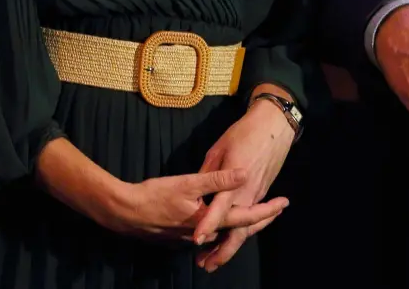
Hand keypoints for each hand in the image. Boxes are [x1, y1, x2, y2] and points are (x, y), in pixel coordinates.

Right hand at [98, 168, 284, 242]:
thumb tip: (244, 172)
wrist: (125, 213)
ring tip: (260, 212)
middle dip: (260, 219)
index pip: (246, 218)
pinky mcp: (182, 235)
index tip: (283, 204)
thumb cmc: (155, 196)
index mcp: (210, 221)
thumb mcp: (188, 183)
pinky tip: (225, 216)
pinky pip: (211, 232)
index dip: (266, 211)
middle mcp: (205, 233)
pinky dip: (224, 225)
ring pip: (225, 231)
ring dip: (243, 223)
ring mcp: (193, 237)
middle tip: (278, 208)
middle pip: (239, 229)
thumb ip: (218, 179)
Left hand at [191, 88, 298, 271]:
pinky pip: (252, 218)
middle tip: (207, 265)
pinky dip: (243, 233)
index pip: (220, 208)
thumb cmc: (243, 133)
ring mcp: (257, 194)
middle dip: (223, 250)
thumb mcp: (218, 149)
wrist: (274, 127)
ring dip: (232, 245)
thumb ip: (208, 174)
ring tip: (215, 260)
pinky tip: (232, 241)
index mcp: (235, 179)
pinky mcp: (262, 192)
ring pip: (246, 228)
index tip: (197, 240)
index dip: (208, 224)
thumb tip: (197, 192)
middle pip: (238, 229)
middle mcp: (248, 192)